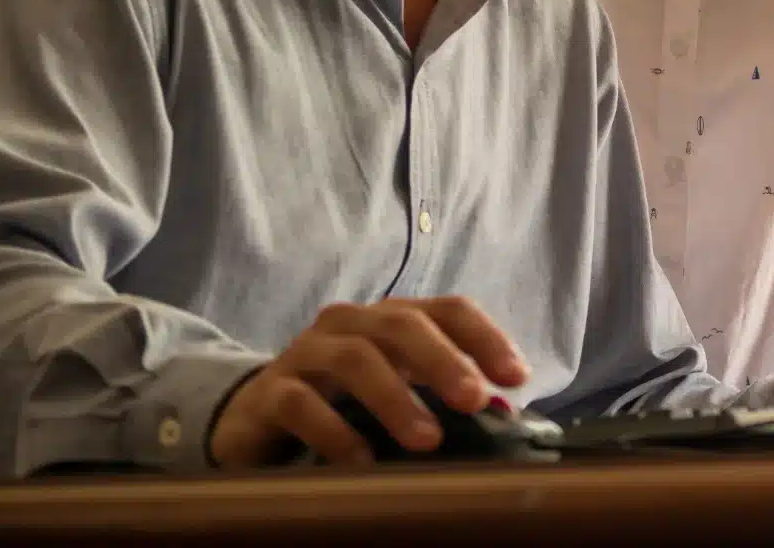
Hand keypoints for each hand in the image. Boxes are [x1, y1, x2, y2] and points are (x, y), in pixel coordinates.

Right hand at [208, 296, 530, 468]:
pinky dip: (335, 432)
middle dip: (443, 361)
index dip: (485, 337)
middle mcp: (350, 324)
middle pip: (402, 326)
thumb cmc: (344, 401)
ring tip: (427, 440)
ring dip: (395, 398)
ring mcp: (307, 353)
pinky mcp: (270, 392)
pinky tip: (361, 462)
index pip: (448, 310)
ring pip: (354, 359)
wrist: (257, 416)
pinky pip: (301, 404)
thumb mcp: (398, 390)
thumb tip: (505, 414)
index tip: (516, 377)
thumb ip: (445, 395)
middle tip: (474, 400)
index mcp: (391, 319)